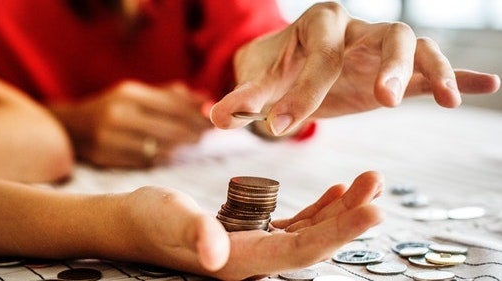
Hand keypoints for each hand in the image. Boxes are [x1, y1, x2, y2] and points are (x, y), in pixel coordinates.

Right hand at [51, 80, 211, 167]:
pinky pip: (145, 162)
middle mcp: (118, 115)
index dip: (196, 115)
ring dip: (180, 148)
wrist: (71, 127)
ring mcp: (110, 138)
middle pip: (170, 129)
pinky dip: (162, 158)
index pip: (173, 106)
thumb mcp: (137, 94)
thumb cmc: (113, 108)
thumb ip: (171, 96)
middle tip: (207, 136)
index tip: (213, 121)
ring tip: (191, 144)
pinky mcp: (106, 157)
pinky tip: (170, 154)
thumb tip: (206, 100)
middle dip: (193, 133)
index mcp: (128, 94)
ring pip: (159, 148)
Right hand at [123, 171, 382, 279]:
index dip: (340, 233)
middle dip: (350, 217)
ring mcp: (255, 248)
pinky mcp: (251, 233)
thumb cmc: (148, 220)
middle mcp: (255, 260)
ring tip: (367, 183)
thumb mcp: (170, 218)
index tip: (374, 211)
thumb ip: (195, 233)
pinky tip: (336, 193)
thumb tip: (216, 254)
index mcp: (242, 261)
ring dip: (341, 210)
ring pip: (310, 232)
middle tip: (378, 185)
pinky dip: (319, 209)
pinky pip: (295, 224)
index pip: (301, 250)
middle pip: (315, 242)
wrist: (133, 223)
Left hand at [210, 2, 500, 135]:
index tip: (281, 128)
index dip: (301, 93)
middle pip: (385, 34)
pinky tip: (483, 86)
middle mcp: (356, 28)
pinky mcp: (395, 68)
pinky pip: (433, 65)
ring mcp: (379, 45)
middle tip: (382, 100)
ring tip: (442, 99)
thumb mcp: (259, 82)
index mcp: (319, 24)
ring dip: (429, 69)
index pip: (319, 56)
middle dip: (386, 65)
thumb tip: (215, 117)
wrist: (293, 62)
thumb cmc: (277, 69)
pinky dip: (456, 74)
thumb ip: (242, 99)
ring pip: (416, 46)